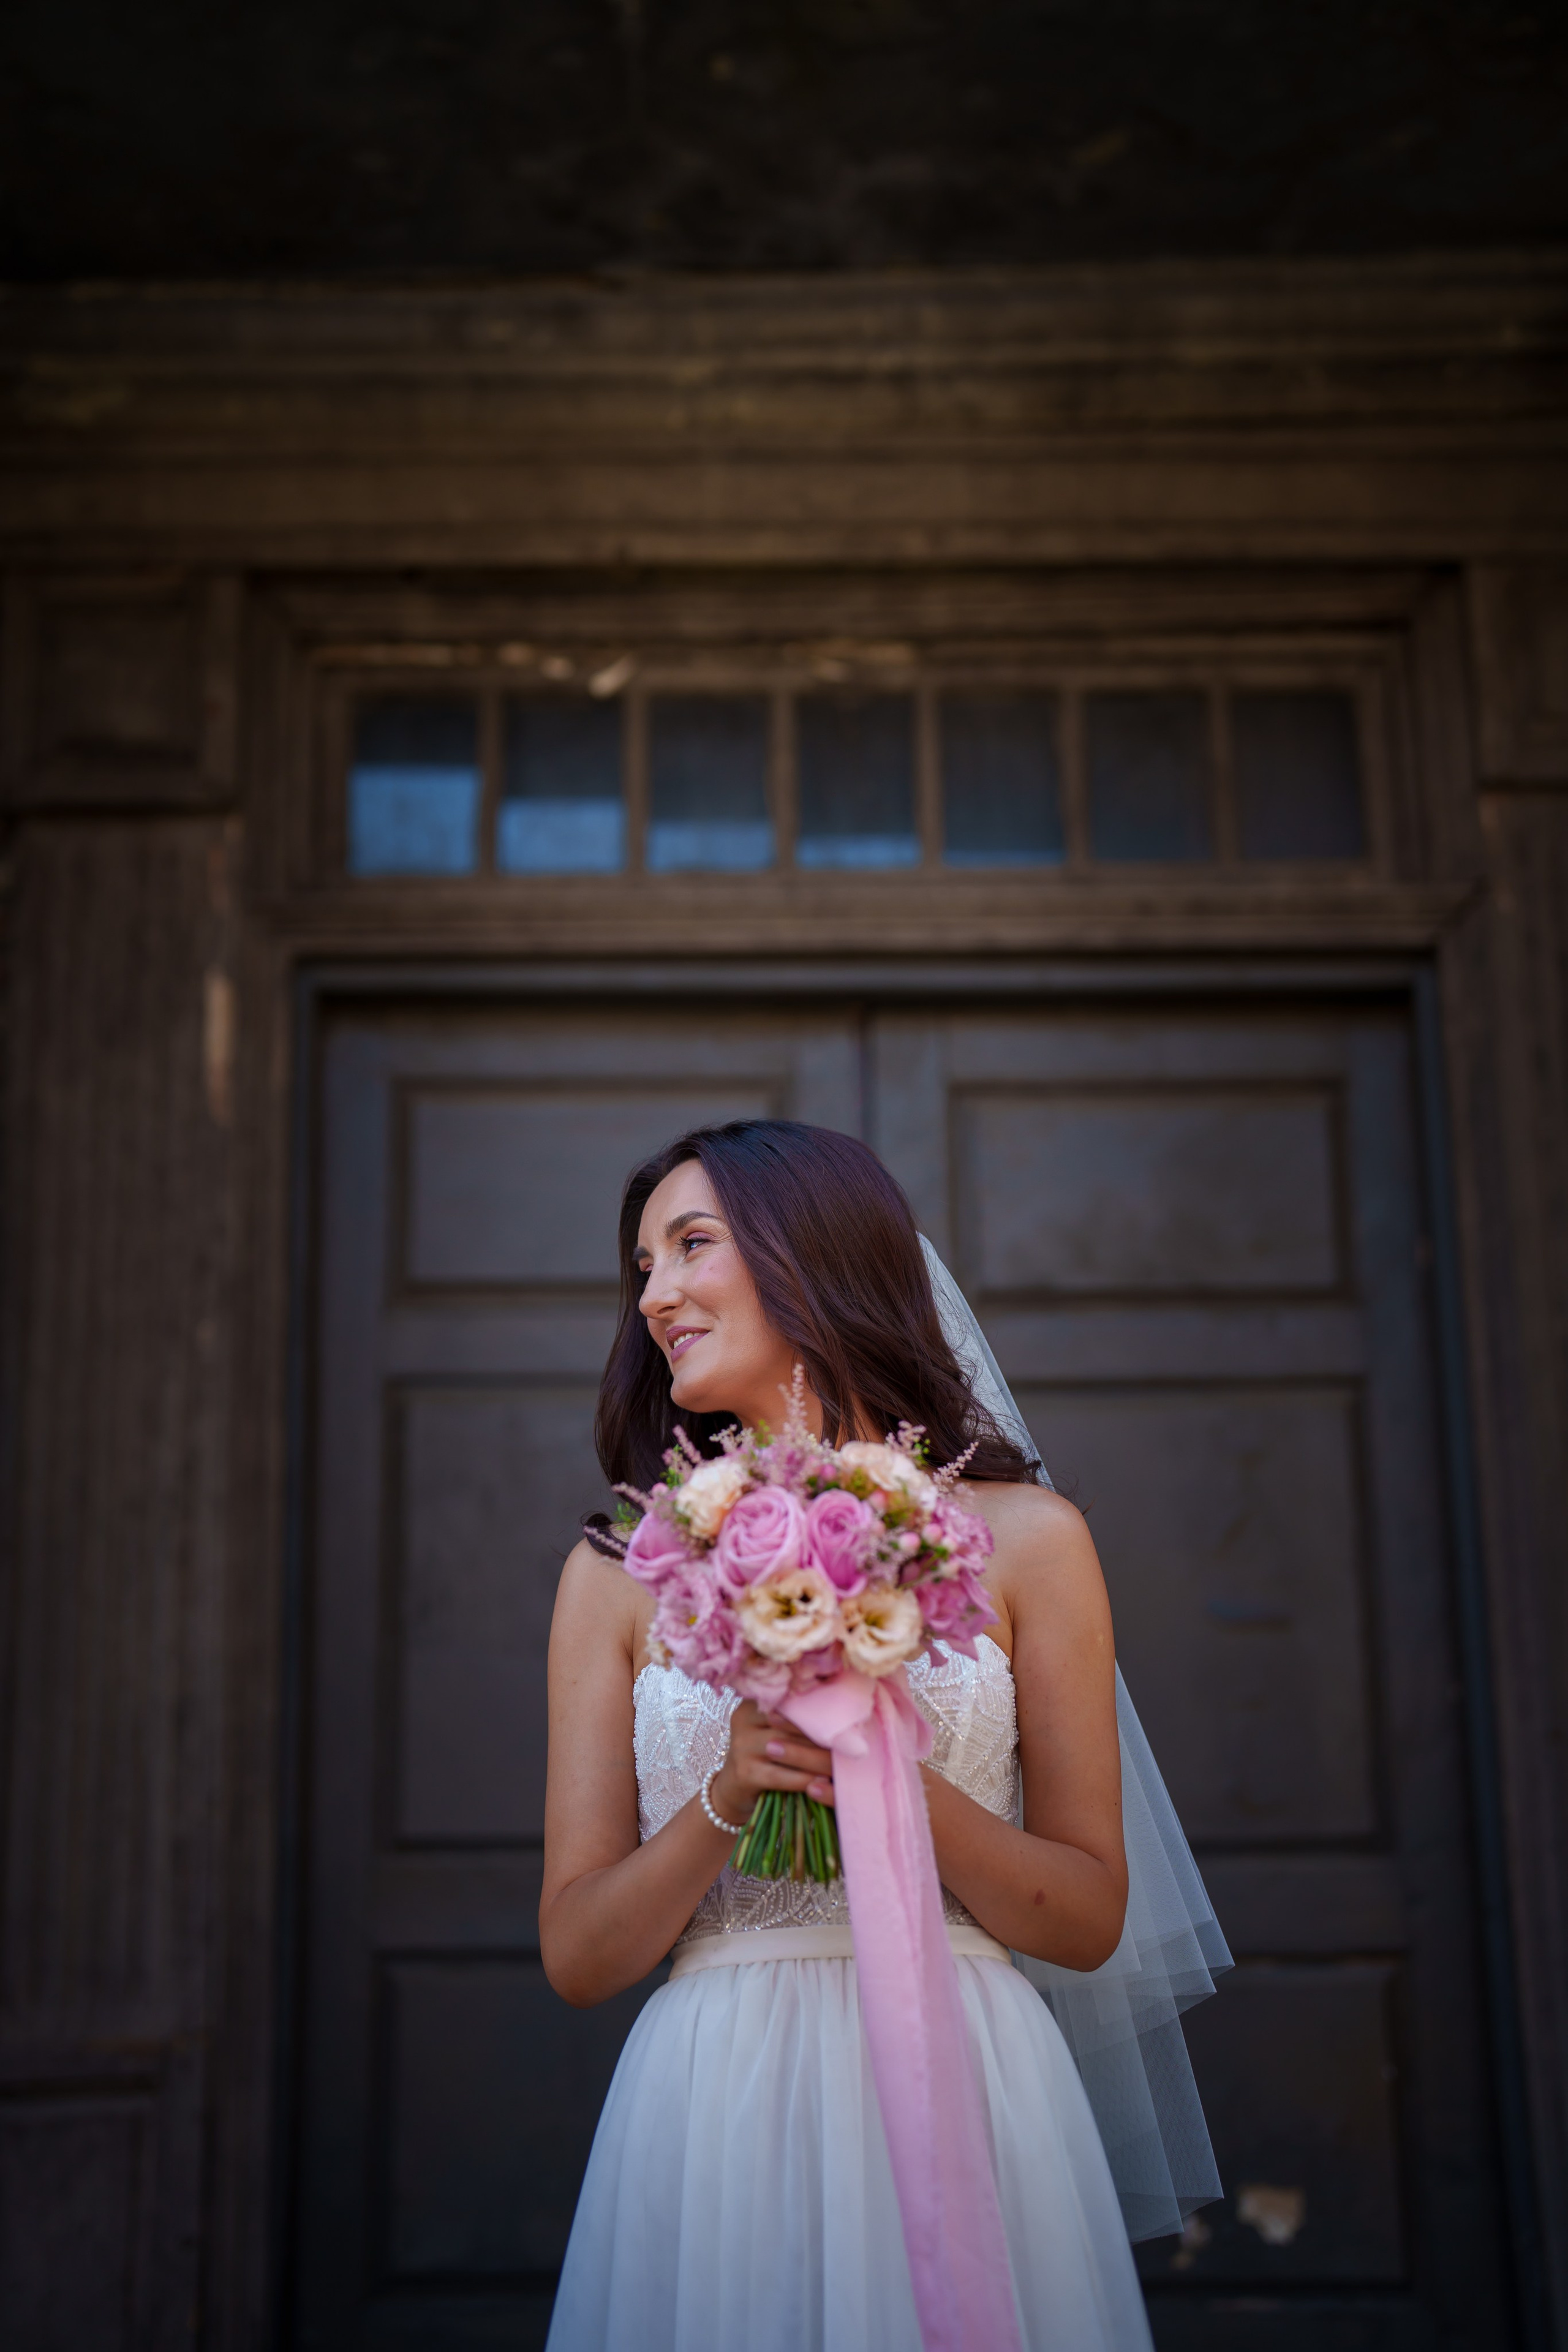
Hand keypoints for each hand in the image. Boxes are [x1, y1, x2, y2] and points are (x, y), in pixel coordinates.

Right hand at [708, 1701, 835, 1828]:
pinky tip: (822, 1783)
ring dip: (818, 1759)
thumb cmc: (766, 1757)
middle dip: (822, 1736)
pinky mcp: (744, 1773)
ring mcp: (741, 1746)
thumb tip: (845, 1715)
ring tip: (842, 1764)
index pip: (790, 1702)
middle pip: (791, 1725)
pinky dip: (804, 1780)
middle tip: (851, 1742)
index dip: (819, 1710)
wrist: (734, 1789)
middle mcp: (744, 1719)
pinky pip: (781, 1775)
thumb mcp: (777, 1731)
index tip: (847, 1717)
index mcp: (754, 1703)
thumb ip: (798, 1720)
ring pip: (788, 1749)